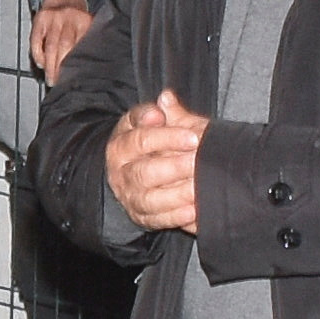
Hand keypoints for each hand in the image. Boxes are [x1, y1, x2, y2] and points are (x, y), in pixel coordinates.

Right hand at [30, 0, 96, 83]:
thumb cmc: (76, 20)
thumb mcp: (86, 27)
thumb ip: (86, 43)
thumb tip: (87, 70)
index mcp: (84, 21)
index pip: (79, 47)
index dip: (75, 65)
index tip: (74, 79)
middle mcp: (69, 17)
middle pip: (64, 47)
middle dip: (60, 68)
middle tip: (59, 83)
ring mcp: (53, 18)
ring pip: (50, 46)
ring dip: (49, 66)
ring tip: (50, 79)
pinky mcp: (40, 19)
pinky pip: (36, 41)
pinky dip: (38, 54)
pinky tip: (41, 64)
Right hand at [107, 91, 209, 233]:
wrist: (139, 171)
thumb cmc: (155, 143)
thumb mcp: (159, 123)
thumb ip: (166, 112)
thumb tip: (166, 98)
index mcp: (122, 145)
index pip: (139, 140)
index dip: (166, 138)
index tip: (192, 136)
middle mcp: (121, 172)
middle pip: (143, 172)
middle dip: (173, 167)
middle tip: (198, 162)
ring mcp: (130, 196)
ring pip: (149, 198)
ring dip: (176, 195)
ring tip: (198, 187)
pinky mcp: (141, 216)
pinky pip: (157, 220)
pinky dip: (176, 217)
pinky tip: (194, 210)